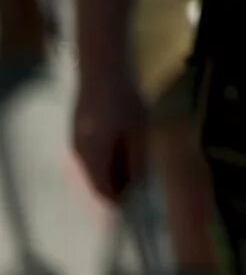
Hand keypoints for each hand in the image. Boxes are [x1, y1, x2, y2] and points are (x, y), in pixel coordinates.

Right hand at [72, 64, 147, 202]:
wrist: (103, 71)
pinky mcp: (77, 134)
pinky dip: (106, 161)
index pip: (102, 191)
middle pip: (96, 183)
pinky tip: (123, 150)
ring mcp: (75, 144)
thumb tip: (137, 187)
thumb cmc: (125, 100)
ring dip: (112, 173)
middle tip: (140, 184)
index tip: (136, 203)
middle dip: (117, 187)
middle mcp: (79, 154)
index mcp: (93, 155)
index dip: (119, 201)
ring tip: (135, 164)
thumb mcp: (138, 132)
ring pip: (93, 170)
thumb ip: (137, 161)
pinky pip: (91, 158)